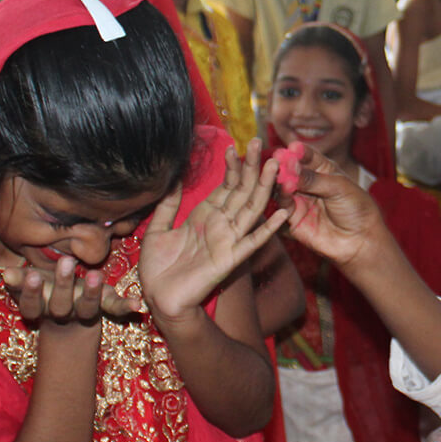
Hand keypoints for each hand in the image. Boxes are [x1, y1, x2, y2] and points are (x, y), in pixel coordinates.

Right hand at [3, 255, 121, 337]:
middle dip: (63, 286)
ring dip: (91, 293)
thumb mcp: (31, 284)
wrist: (70, 317)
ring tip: (94, 275)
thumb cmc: (46, 288)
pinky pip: (115, 309)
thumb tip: (6, 273)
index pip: (30, 306)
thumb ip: (20, 280)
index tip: (32, 274)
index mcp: (40, 308)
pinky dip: (126, 306)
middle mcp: (62, 314)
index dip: (31, 293)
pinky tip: (137, 305)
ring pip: (87, 309)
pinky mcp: (104, 307)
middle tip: (66, 262)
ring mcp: (84, 313)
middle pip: (60, 306)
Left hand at [139, 141, 287, 325]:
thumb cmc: (157, 268)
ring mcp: (228, 241)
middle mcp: (220, 226)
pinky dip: (268, 227)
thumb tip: (175, 177)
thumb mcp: (158, 229)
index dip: (231, 167)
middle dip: (251, 167)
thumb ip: (168, 205)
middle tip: (261, 143)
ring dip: (263, 187)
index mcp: (204, 217)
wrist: (158, 298)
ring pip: (250, 209)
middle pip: (242, 191)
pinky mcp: (230, 259)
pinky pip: (253, 242)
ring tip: (274, 166)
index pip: (225, 187)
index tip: (234, 147)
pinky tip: (282, 213)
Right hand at [274, 144, 385, 270]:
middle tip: (277, 158)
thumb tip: (290, 166)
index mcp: (322, 169)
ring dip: (279, 179)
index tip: (292, 147)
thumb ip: (313, 179)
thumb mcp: (338, 188)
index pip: (307, 156)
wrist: (361, 240)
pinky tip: (285, 189)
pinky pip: (283, 207)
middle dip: (283, 164)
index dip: (298, 151)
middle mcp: (307, 184)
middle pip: (290, 170)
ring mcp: (299, 201)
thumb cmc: (356, 209)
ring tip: (279, 173)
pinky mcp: (293, 219)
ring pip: (283, 187)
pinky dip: (283, 197)